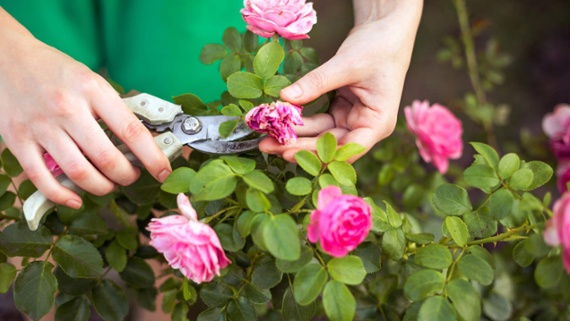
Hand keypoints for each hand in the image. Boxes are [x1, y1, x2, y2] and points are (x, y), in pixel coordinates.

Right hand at [0, 8, 170, 208]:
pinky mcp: (18, 140)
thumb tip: (144, 142)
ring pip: (79, 173)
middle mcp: (67, 109)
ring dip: (102, 188)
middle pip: (107, 159)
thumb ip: (113, 109)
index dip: (152, 157)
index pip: (131, 131)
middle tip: (132, 176)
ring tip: (109, 184)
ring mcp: (41, 126)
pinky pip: (43, 179)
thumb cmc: (57, 72)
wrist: (8, 58)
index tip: (163, 171)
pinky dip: (63, 196)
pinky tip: (76, 199)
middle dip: (127, 176)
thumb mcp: (92, 80)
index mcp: (93, 90)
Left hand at [259, 0, 422, 162]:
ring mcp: (352, 120)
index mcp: (378, 123)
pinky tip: (279, 122)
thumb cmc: (377, 47)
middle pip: (330, 145)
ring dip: (295, 136)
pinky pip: (318, 122)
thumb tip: (285, 97)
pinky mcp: (341, 111)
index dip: (318, 154)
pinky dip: (300, 122)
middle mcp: (365, 127)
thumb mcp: (346, 64)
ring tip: (266, 138)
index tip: (289, 153)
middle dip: (298, 146)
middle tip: (267, 146)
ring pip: (320, 135)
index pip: (347, 148)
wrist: (385, 30)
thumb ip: (317, 83)